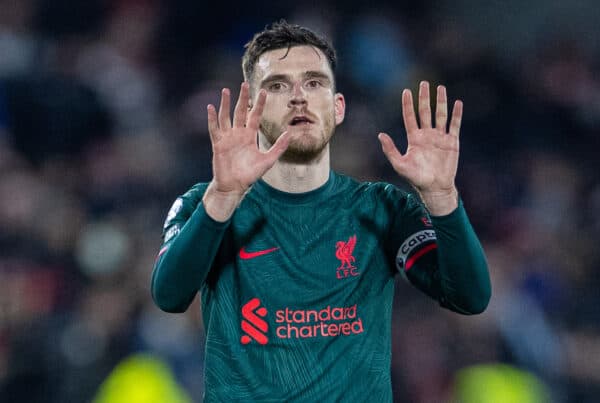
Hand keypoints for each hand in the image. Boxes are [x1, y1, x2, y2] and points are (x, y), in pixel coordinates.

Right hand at [207, 82, 289, 194]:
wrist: (234, 187)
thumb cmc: (250, 175)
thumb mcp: (268, 160)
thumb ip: (279, 147)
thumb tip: (290, 134)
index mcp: (249, 136)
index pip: (254, 116)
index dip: (258, 104)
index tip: (263, 91)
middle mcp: (238, 134)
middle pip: (239, 111)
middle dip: (242, 98)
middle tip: (244, 83)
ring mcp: (227, 138)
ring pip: (226, 117)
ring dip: (225, 104)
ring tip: (226, 90)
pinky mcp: (218, 144)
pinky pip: (214, 129)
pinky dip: (212, 118)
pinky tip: (211, 107)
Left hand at [378, 81, 461, 214]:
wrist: (435, 188)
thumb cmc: (416, 178)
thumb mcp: (400, 164)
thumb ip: (390, 150)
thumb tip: (380, 135)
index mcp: (414, 138)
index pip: (410, 117)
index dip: (408, 104)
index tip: (406, 91)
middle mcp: (427, 135)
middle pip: (425, 112)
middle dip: (424, 98)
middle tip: (423, 83)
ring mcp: (440, 137)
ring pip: (440, 115)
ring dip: (440, 102)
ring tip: (440, 88)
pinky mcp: (452, 142)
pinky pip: (454, 125)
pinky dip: (456, 114)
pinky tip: (457, 103)